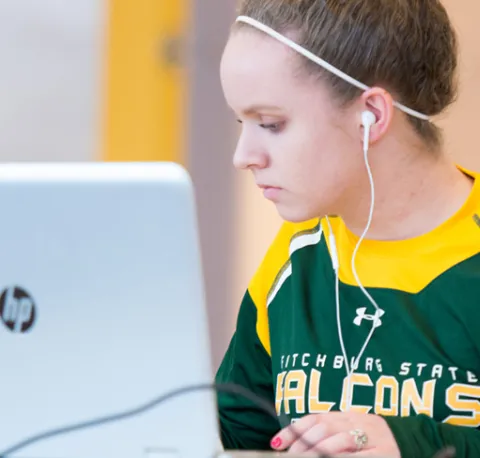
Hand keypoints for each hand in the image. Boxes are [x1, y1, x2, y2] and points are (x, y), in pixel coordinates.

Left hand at [270, 412, 400, 456]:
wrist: (409, 441)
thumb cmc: (373, 439)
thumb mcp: (349, 430)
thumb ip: (327, 433)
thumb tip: (293, 443)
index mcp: (347, 414)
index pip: (315, 418)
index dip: (294, 430)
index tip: (276, 442)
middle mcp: (358, 422)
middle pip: (324, 429)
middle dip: (303, 445)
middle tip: (290, 455)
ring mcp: (372, 438)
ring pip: (338, 441)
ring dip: (317, 452)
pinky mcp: (383, 454)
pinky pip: (356, 456)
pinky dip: (339, 457)